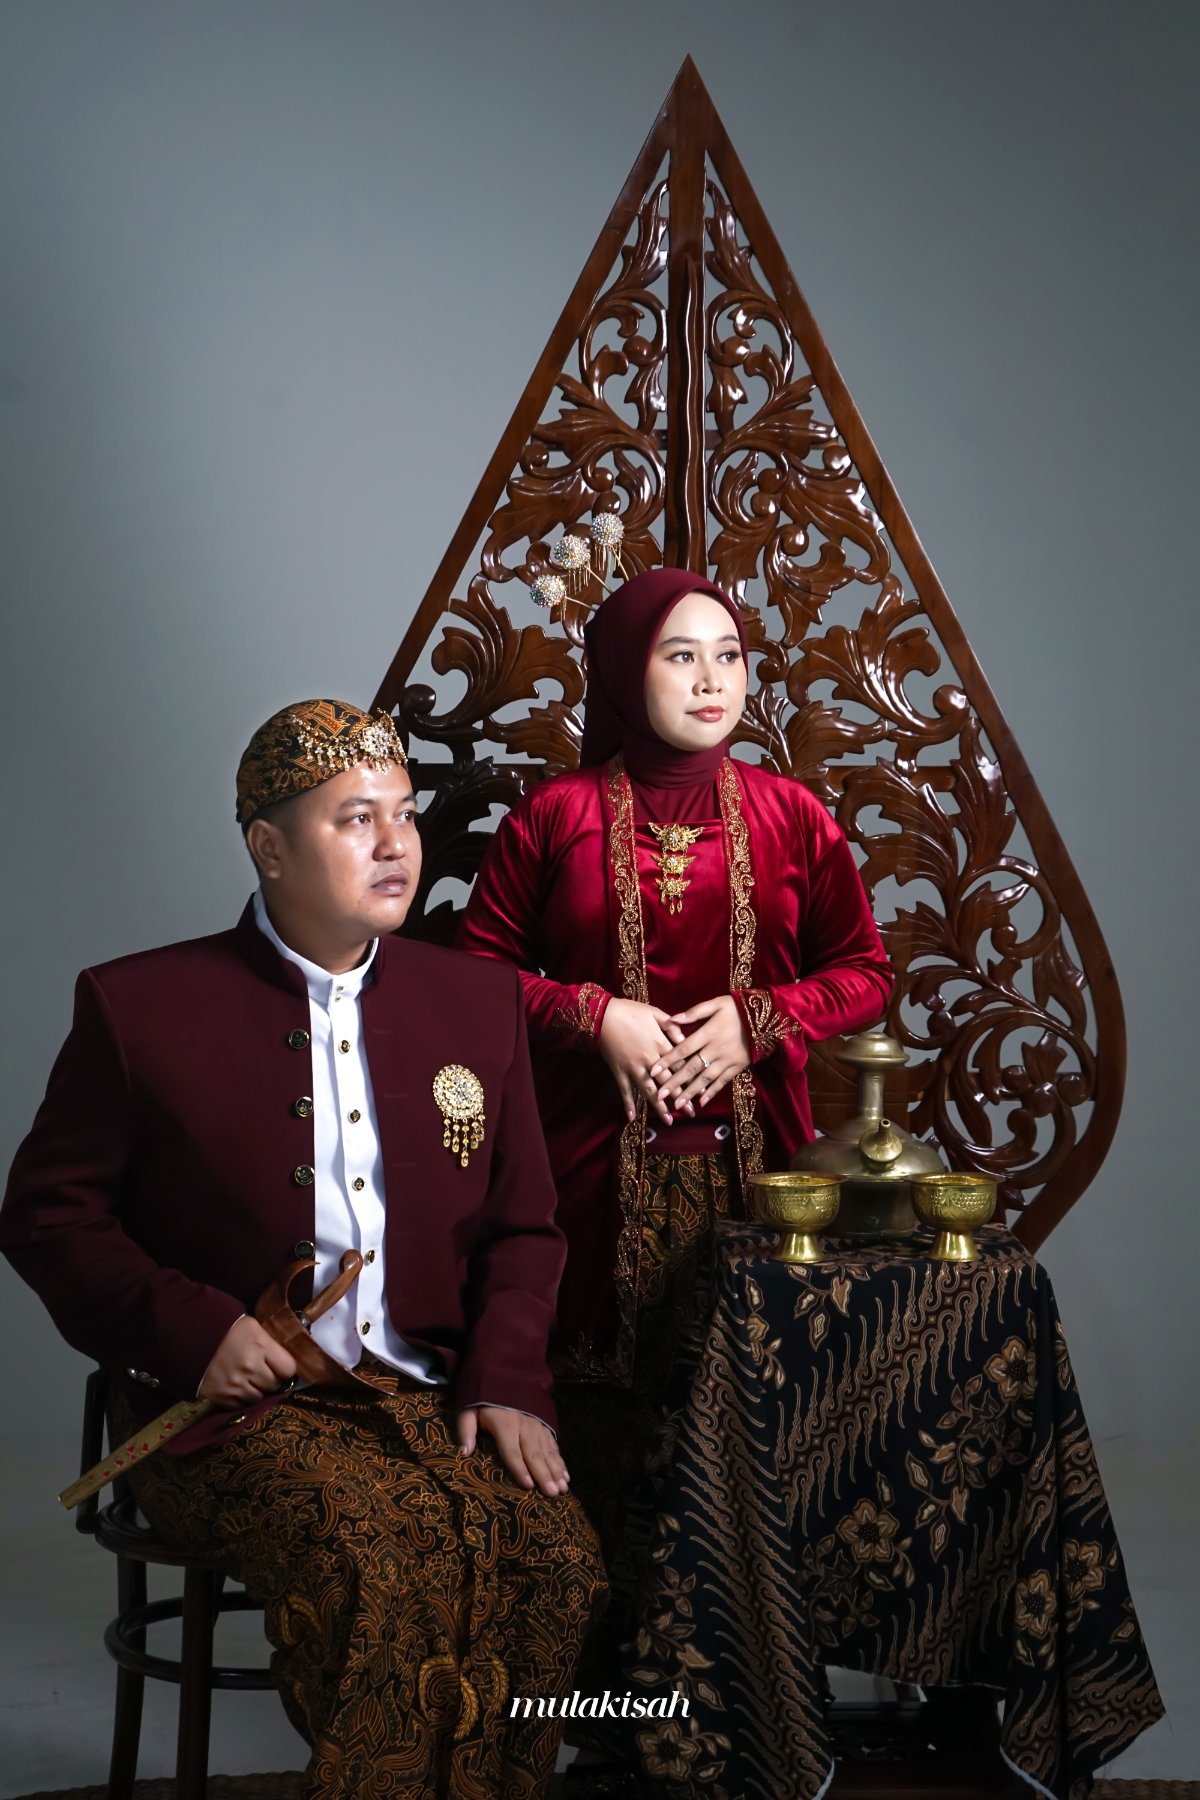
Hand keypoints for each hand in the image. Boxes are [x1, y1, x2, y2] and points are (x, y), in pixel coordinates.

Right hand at [198, 1317, 296, 1406]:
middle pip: (273, 1385)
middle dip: (269, 1379)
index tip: (278, 1366)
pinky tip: (234, 1387)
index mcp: (261, 1345)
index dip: (284, 1368)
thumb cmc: (226, 1329)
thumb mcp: (253, 1328)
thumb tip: (284, 1362)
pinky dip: (240, 1399)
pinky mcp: (221, 1396)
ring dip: (255, 1390)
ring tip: (246, 1379)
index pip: (288, 1369)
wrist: (190, 1336)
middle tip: (260, 1372)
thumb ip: (269, 1345)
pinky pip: (240, 1405)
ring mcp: (235, 1384)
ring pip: (258, 1398)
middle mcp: (250, 1367)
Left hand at [456, 1405, 569, 1496]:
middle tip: (552, 1493)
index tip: (528, 1485)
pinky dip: (561, 1460)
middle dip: (544, 1474)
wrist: (504, 1373)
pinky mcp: (544, 1425)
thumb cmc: (484, 1398)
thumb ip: (465, 1429)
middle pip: (534, 1454)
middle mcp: (524, 1426)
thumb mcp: (469, 1409)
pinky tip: (566, 1475)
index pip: (512, 1451)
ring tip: (563, 1488)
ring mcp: (536, 1425)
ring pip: (548, 1451)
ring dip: (556, 1470)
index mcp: (505, 1424)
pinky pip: (554, 1445)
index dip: (520, 1468)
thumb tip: (464, 1452)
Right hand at [598, 997, 685, 1125]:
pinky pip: (625, 1090)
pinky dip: (628, 1104)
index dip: (691, 1078)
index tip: (701, 1090)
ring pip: (648, 1090)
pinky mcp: (619, 1070)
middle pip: (667, 1082)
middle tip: (691, 1112)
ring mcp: (633, 1067)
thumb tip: (685, 1038)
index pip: (679, 1065)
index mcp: (659, 1044)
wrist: (602, 1014)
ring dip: (659, 1107)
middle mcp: (648, 1059)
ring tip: (669, 1121)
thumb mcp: (654, 1012)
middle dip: (680, 1098)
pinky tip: (632, 1118)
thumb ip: (671, 1026)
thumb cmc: (630, 1011)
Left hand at [654, 995, 752, 1111]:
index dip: (668, 1060)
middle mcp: (716, 1049)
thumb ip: (695, 1012)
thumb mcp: (717, 1003)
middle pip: (692, 1068)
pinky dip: (712, 1092)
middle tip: (660, 1094)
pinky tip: (701, 1102)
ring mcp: (727, 1060)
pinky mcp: (737, 1067)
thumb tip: (672, 1018)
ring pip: (706, 1079)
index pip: (683, 1049)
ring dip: (690, 1092)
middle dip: (675, 1082)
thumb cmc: (738, 1008)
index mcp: (708, 1033)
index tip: (653, 1070)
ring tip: (677, 1104)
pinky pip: (723, 1082)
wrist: (768, 1018)